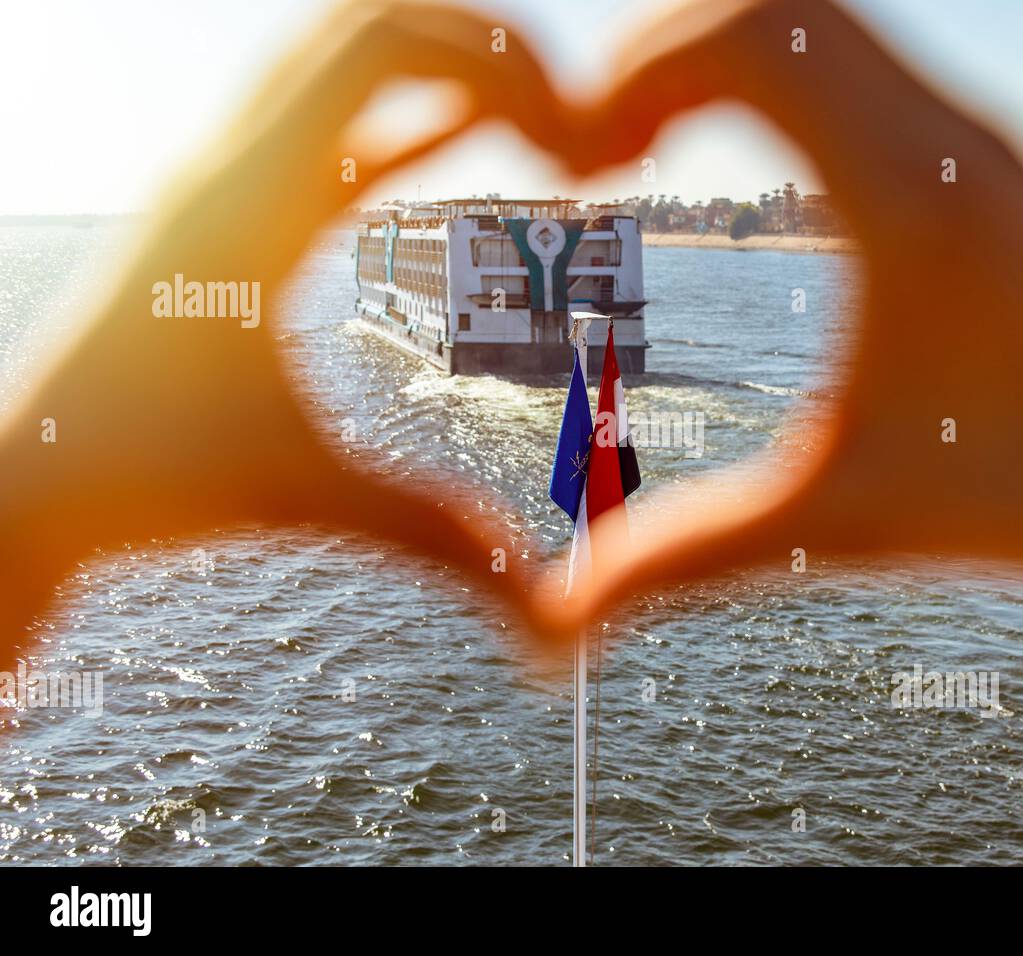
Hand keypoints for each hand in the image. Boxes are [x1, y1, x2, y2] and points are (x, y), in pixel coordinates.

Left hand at [0, 1, 571, 667]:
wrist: (29, 484)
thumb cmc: (144, 480)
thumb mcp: (307, 495)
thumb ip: (437, 537)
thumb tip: (552, 601)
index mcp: (252, 202)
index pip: (380, 47)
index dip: (495, 64)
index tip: (565, 141)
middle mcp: (231, 165)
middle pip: (364, 24)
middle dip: (479, 48)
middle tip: (562, 116)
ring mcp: (223, 182)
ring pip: (339, 65)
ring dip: (438, 75)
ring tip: (528, 125)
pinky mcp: (229, 216)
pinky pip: (328, 134)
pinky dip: (403, 123)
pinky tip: (459, 150)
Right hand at [555, 0, 1022, 863]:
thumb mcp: (837, 523)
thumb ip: (689, 557)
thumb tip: (561, 614)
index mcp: (909, 202)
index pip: (751, 37)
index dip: (636, 73)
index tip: (589, 168)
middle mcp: (946, 137)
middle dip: (657, 51)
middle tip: (602, 148)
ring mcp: (968, 132)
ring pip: (816, 14)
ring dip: (714, 53)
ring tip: (647, 144)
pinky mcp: (975, 150)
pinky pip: (853, 54)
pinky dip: (770, 70)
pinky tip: (738, 158)